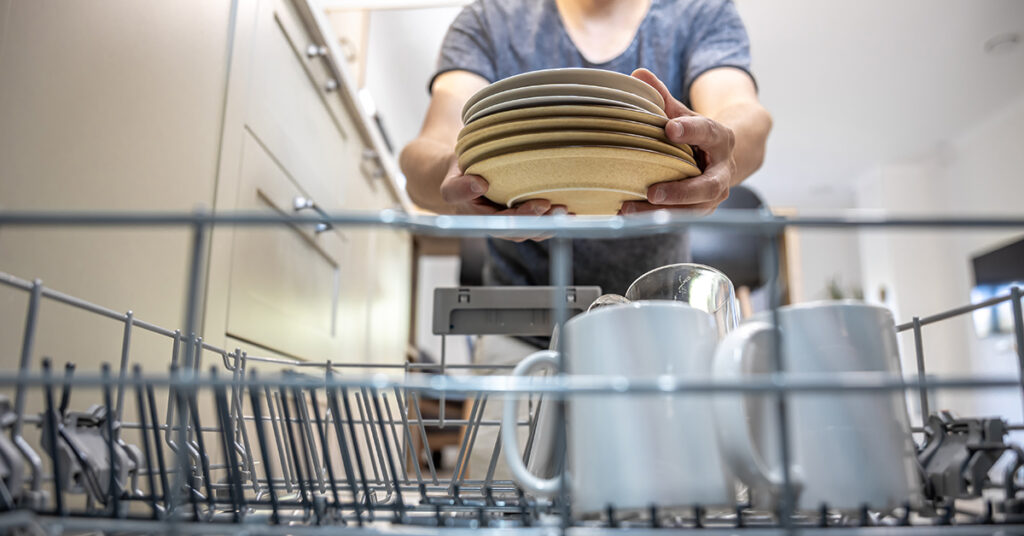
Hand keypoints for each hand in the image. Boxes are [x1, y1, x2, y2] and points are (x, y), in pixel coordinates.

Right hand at [438, 154, 563, 240]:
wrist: (462, 176)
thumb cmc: (459, 176)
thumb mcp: (450, 180)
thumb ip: (458, 188)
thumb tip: (480, 185)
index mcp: (481, 221)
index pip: (505, 223)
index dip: (524, 216)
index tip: (540, 204)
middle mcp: (498, 226)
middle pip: (524, 230)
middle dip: (545, 221)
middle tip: (561, 208)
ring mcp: (512, 223)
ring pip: (535, 230)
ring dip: (553, 223)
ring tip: (568, 210)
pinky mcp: (523, 217)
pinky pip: (541, 223)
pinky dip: (556, 219)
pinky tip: (572, 211)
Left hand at [621, 68, 735, 214]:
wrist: (721, 156)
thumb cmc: (694, 133)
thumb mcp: (682, 114)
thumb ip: (662, 98)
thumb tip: (637, 74)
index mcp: (720, 138)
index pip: (708, 132)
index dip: (691, 130)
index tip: (670, 128)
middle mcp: (722, 170)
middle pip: (707, 185)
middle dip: (681, 191)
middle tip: (652, 191)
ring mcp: (714, 194)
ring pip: (694, 209)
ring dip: (663, 212)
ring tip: (630, 208)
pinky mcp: (701, 209)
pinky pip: (681, 217)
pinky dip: (656, 218)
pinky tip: (628, 214)